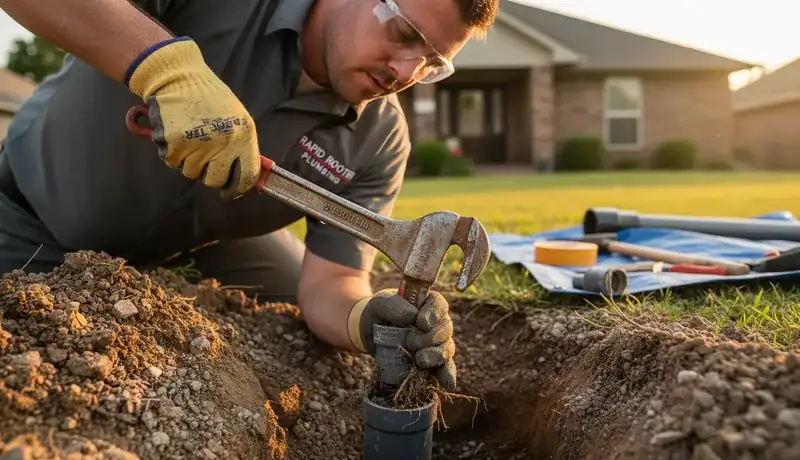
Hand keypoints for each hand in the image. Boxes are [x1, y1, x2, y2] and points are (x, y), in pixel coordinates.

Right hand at [125, 36, 260, 198]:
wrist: (180, 78)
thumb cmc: (211, 99)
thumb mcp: (238, 118)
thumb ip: (242, 147)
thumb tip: (248, 179)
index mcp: (243, 135)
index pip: (246, 176)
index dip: (238, 189)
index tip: (232, 193)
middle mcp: (223, 143)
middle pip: (215, 180)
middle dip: (209, 174)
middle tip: (205, 158)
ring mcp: (198, 144)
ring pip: (191, 172)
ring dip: (188, 160)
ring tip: (190, 135)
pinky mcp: (174, 144)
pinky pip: (172, 162)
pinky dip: (172, 152)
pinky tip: (176, 132)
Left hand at [347, 288, 456, 390]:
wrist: (370, 332)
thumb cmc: (379, 312)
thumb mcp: (380, 303)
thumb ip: (394, 304)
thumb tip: (412, 316)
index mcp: (427, 302)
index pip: (439, 304)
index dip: (434, 314)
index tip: (421, 323)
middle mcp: (437, 321)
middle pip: (445, 328)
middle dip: (431, 338)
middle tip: (411, 342)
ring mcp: (436, 341)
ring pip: (447, 347)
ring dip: (437, 356)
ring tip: (421, 361)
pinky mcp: (432, 359)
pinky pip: (445, 367)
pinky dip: (447, 374)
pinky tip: (448, 382)